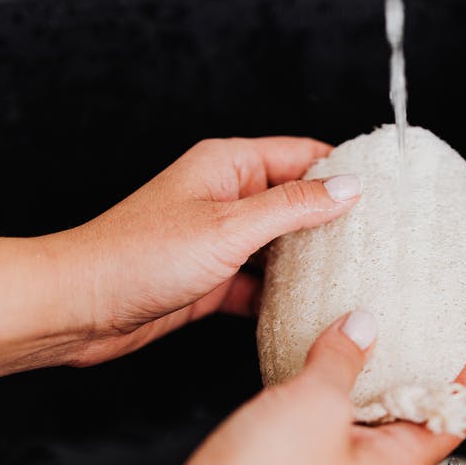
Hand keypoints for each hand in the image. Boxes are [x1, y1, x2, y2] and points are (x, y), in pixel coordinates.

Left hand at [50, 136, 360, 365]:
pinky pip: (260, 283)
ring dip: (311, 262)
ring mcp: (218, 239)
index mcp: (228, 165)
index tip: (387, 191)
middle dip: (335, 220)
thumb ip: (292, 206)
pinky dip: (283, 295)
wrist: (78, 308)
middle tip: (382, 241)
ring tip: (356, 277)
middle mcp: (225, 197)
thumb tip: (347, 188)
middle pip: (296, 201)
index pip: (302, 154)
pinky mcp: (211, 278)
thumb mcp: (228, 228)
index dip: (344, 169)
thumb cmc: (136, 257)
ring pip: (281, 246)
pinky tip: (310, 310)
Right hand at [110, 311, 465, 464]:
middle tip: (397, 319)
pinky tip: (301, 359)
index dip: (460, 371)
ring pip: (360, 413)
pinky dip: (318, 387)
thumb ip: (342, 360)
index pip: (457, 415)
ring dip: (357, 371)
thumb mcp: (313, 407)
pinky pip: (319, 420)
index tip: (447, 333)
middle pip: (411, 411)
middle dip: (406, 363)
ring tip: (348, 327)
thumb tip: (363, 326)